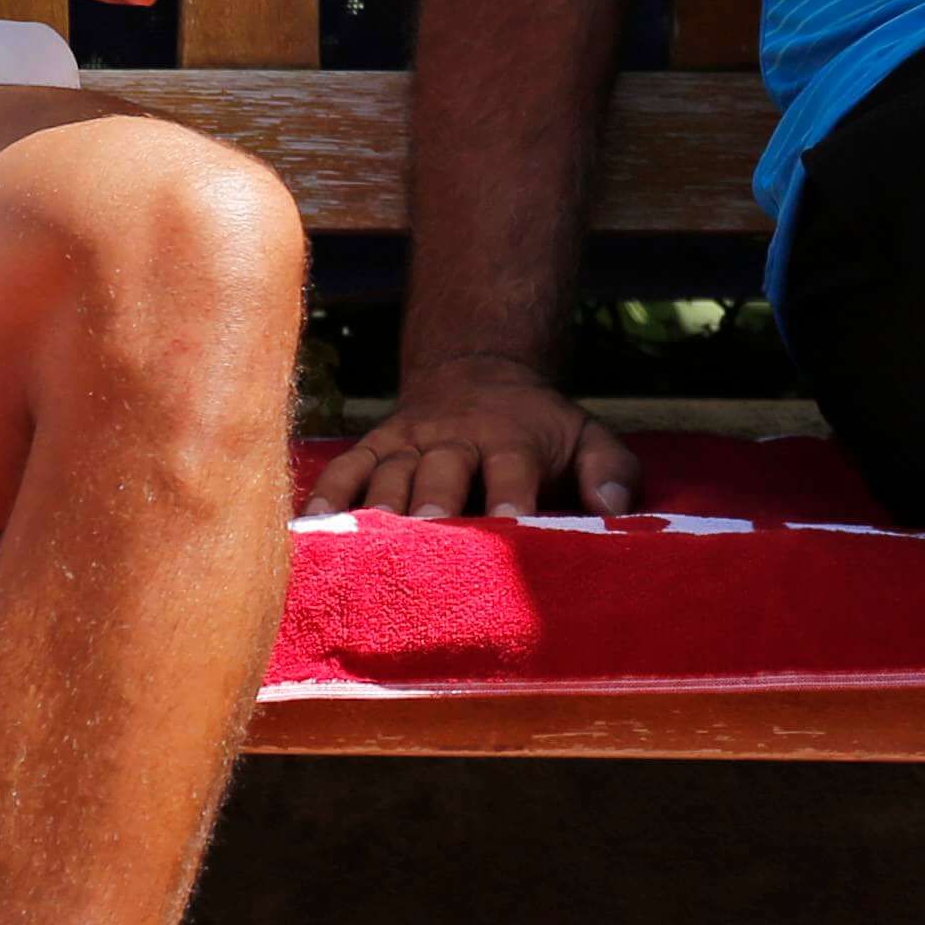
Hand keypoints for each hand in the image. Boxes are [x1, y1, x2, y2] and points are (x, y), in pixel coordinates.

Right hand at [304, 358, 639, 518]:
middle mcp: (454, 437)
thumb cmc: (541, 431)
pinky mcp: (372, 447)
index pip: (511, 467)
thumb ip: (612, 472)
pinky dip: (326, 498)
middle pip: (440, 468)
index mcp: (511, 438)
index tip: (507, 528)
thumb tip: (614, 510)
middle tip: (425, 533)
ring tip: (365, 548)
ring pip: (389, 472)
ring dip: (378, 508)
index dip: (508, 496)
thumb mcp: (589, 437)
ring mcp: (407, 441)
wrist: (478, 376)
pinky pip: (344, 470)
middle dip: (433, 501)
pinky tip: (310, 532)